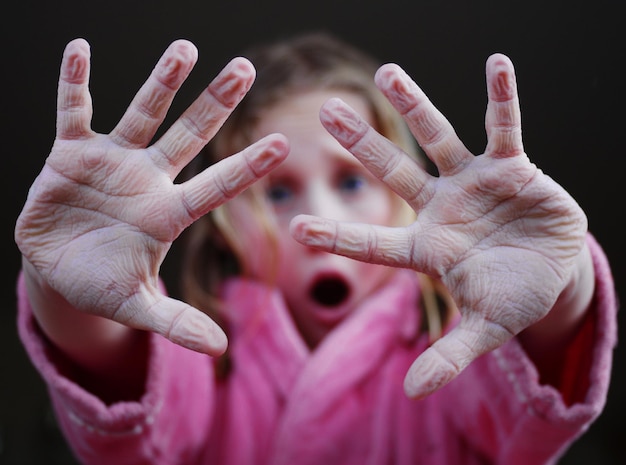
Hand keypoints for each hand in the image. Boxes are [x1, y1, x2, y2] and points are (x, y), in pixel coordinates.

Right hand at [15, 39, 287, 355]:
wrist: (57, 270)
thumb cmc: (102, 286)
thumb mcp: (136, 306)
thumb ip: (175, 322)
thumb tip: (219, 349)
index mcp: (167, 214)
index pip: (215, 186)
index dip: (246, 167)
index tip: (281, 144)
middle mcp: (147, 179)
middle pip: (189, 135)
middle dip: (215, 103)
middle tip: (246, 68)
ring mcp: (111, 162)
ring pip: (142, 113)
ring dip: (161, 81)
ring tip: (186, 47)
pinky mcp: (70, 153)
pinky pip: (73, 110)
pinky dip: (74, 82)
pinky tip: (78, 49)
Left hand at [290, 54, 587, 397]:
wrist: (552, 271)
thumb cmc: (510, 297)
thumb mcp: (483, 328)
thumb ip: (450, 355)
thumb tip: (415, 394)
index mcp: (427, 248)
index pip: (373, 242)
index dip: (338, 236)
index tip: (298, 225)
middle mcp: (440, 207)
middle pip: (392, 172)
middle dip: (361, 144)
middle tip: (325, 112)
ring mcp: (473, 183)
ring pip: (437, 137)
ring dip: (415, 105)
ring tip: (387, 72)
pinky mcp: (512, 167)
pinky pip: (504, 126)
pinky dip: (501, 97)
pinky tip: (496, 63)